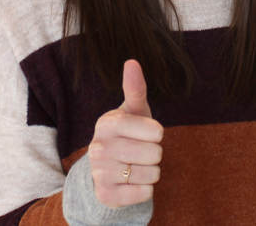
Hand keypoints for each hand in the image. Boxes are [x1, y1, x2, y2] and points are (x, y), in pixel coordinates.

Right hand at [87, 59, 163, 208]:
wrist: (107, 170)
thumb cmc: (128, 134)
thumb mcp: (133, 111)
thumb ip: (135, 88)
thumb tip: (132, 61)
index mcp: (107, 123)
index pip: (154, 131)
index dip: (157, 134)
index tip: (149, 134)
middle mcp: (98, 147)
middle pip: (154, 154)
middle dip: (154, 155)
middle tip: (140, 152)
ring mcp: (99, 171)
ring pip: (150, 174)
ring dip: (150, 172)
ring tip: (136, 166)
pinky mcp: (106, 194)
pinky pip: (144, 193)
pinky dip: (145, 189)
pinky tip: (132, 182)